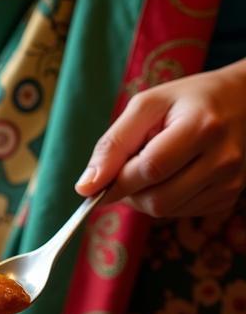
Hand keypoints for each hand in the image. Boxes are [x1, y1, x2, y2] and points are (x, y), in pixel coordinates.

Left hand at [75, 60, 245, 217]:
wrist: (244, 101)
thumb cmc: (188, 100)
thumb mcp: (147, 106)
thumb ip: (112, 145)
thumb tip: (85, 188)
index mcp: (202, 128)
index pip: (149, 170)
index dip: (117, 181)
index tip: (97, 183)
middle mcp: (223, 159)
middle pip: (157, 200)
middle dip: (130, 190)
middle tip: (129, 168)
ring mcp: (230, 182)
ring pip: (166, 211)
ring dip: (146, 196)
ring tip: (154, 167)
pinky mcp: (229, 197)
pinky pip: (180, 213)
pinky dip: (165, 199)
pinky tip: (174, 175)